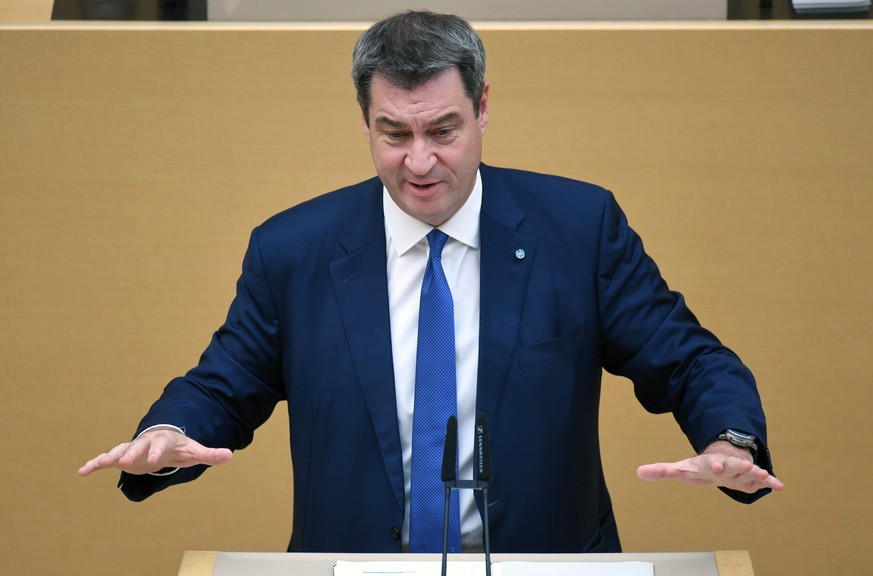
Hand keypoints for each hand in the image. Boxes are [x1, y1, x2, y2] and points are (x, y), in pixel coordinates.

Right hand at [77, 427, 232, 476]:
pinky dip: (94, 464)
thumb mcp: (196, 451)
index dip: (158, 452)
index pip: (161, 444)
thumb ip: (210, 454)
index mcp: (165, 440)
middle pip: (137, 445)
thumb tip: (229, 455)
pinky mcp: (123, 457)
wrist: (166, 441)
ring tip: (97, 465)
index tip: (154, 462)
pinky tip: (81, 472)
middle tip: (121, 462)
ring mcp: (133, 448)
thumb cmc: (181, 447)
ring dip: (108, 457)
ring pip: (119, 450)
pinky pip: (105, 460)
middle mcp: (146, 442)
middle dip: (130, 452)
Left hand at [635, 441, 783, 493]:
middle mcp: (726, 465)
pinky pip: (762, 479)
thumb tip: (638, 472)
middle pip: (732, 466)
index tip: (714, 464)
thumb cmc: (699, 467)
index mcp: (709, 464)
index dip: (712, 463)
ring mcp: (740, 471)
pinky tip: (780, 486)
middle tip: (745, 465)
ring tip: (763, 475)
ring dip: (756, 474)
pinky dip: (771, 482)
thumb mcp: (681, 470)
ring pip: (749, 472)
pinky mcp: (751, 478)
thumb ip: (662, 471)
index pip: (710, 463)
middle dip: (738, 466)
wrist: (722, 459)